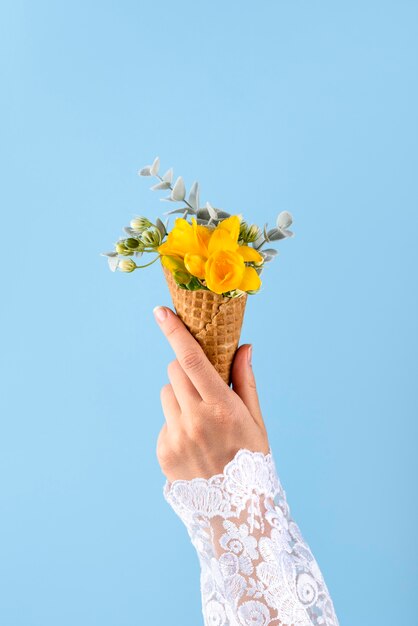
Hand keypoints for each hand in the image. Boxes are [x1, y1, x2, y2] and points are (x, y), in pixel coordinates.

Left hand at [154, 305, 269, 482]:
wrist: (235, 514)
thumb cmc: (251, 462)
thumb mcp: (256, 421)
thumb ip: (245, 380)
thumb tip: (244, 346)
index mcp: (222, 408)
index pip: (193, 360)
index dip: (175, 333)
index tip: (160, 312)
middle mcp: (195, 421)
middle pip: (176, 371)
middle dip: (187, 369)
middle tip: (204, 388)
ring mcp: (176, 438)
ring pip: (167, 394)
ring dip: (180, 397)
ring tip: (201, 423)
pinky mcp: (163, 452)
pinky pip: (164, 421)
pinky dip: (176, 423)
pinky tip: (193, 444)